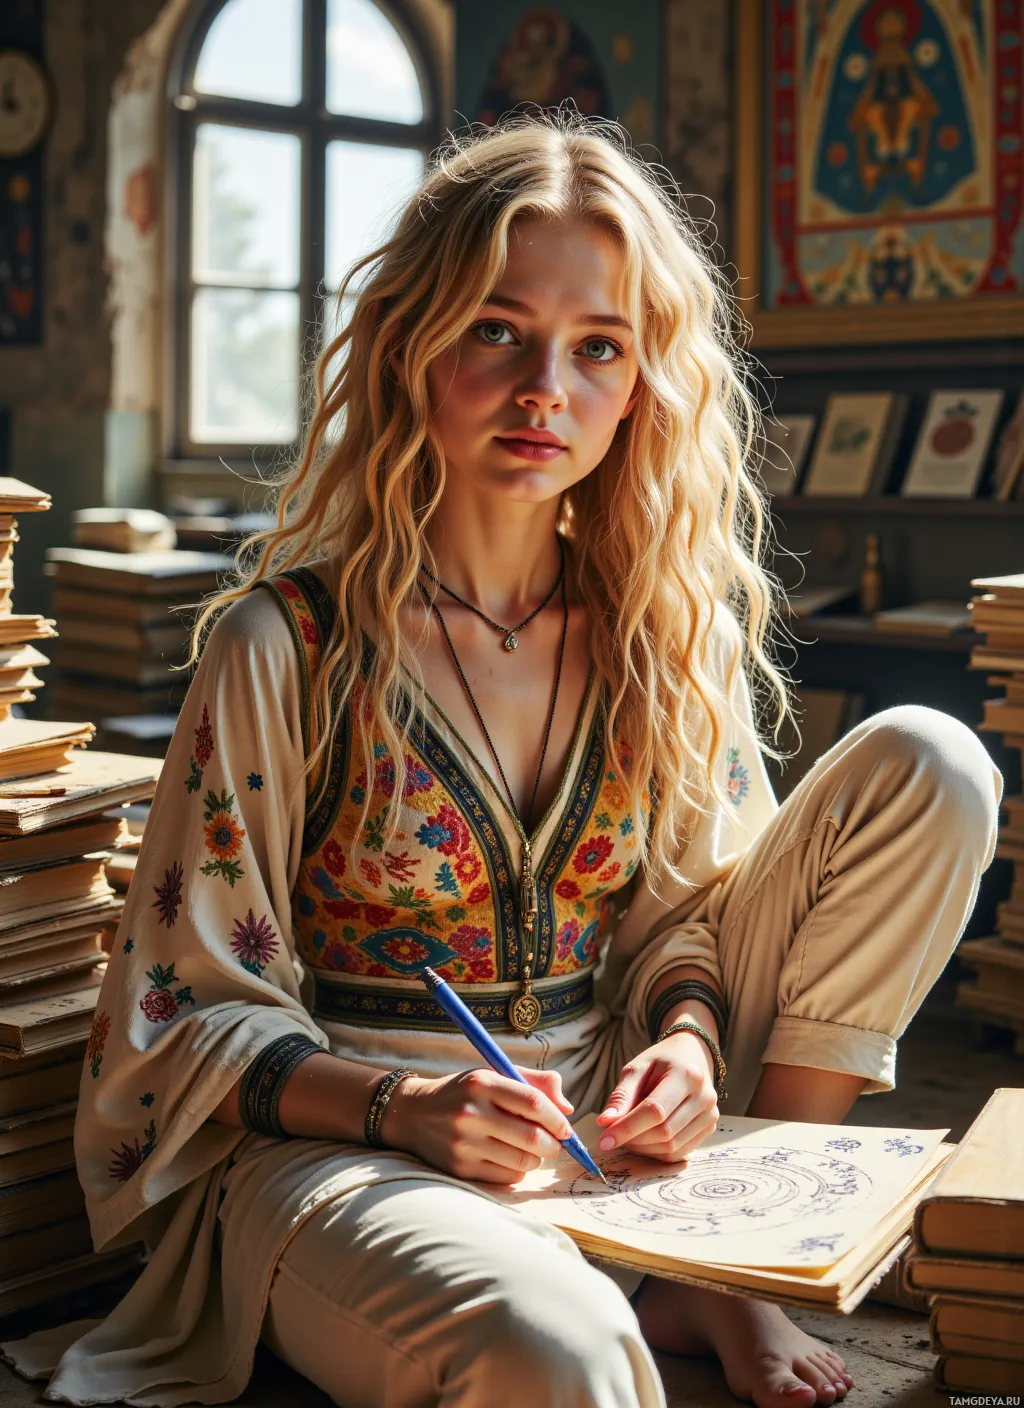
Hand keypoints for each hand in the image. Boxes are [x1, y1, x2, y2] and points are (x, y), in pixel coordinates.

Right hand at [381, 1067, 574, 1183]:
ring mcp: (464, 1143)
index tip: (565, 1128)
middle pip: (531, 1137)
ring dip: (536, 1159)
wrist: (413, 1114)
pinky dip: (517, 1171)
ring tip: (530, 1149)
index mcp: (482, 1082)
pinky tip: (509, 1158)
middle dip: (553, 1144)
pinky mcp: (459, 1168)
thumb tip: (567, 1108)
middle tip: (554, 1143)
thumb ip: (534, 1083)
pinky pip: (506, 1177)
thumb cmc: (463, 1092)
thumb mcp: (493, 1074)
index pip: (532, 1102)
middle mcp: (471, 1112)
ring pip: (522, 1162)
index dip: (557, 1119)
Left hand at [595, 1031, 718, 1161]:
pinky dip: (656, 1153)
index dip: (627, 1128)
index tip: (604, 1140)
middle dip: (633, 1139)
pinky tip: (645, 1140)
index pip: (655, 1110)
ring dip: (643, 1148)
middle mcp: (704, 1097)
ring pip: (672, 1148)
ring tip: (628, 1135)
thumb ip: (622, 1095)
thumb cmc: (661, 1062)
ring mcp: (710, 1115)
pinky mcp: (710, 1129)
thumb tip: (605, 1123)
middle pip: (664, 1132)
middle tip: (612, 1134)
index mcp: (686, 1075)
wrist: (691, 1056)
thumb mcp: (637, 1068)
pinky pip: (679, 1154)